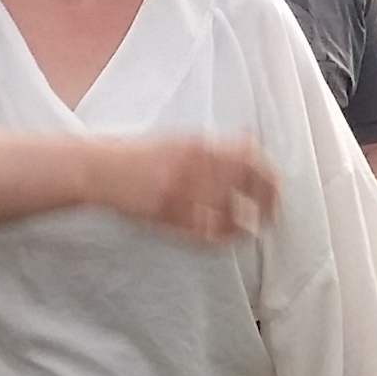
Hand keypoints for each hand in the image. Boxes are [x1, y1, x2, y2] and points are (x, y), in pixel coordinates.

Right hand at [105, 137, 277, 243]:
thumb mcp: (179, 139)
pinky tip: (230, 236)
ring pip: (233, 211)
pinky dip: (224, 236)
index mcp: (200, 144)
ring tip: (254, 228)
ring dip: (248, 221)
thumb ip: (216, 143)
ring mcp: (184, 192)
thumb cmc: (138, 155)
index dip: (269, 175)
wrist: (101, 169)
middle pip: (247, 183)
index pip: (250, 157)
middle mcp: (196, 166)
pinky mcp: (170, 215)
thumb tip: (249, 139)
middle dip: (266, 200)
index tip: (276, 187)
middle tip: (272, 213)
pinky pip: (209, 231)